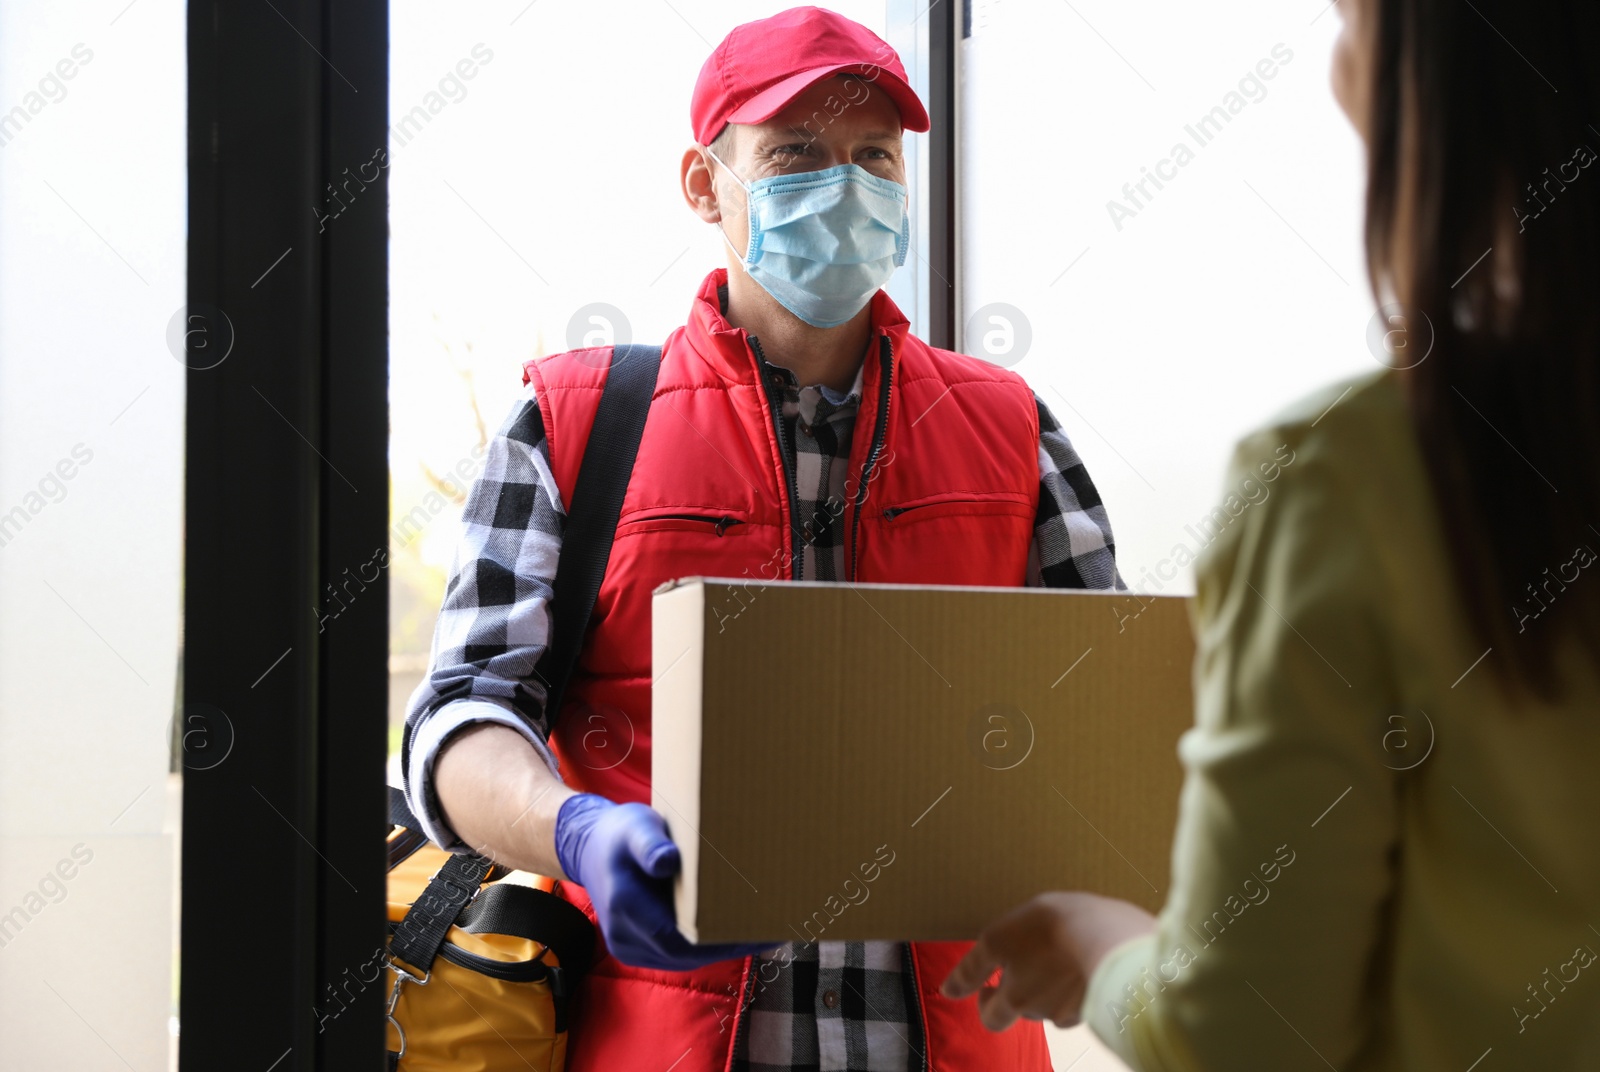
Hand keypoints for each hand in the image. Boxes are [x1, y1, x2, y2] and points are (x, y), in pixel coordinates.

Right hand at [554, 793, 772, 970]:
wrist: (590, 849)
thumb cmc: (621, 834)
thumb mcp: (635, 827)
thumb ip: (649, 844)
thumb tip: (667, 862)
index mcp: (625, 906)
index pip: (676, 938)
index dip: (717, 942)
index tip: (753, 932)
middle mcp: (623, 934)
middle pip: (683, 955)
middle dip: (727, 948)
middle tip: (768, 933)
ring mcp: (626, 946)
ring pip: (680, 959)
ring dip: (717, 951)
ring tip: (757, 934)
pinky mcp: (635, 948)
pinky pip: (672, 955)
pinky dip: (701, 948)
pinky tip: (729, 934)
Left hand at [940, 892, 1156, 1030]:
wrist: (1113, 942)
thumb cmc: (1057, 925)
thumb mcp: (1003, 933)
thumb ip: (977, 965)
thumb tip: (948, 991)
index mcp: (1012, 993)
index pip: (990, 1015)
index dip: (982, 1001)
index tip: (984, 987)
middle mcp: (1035, 1008)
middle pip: (1015, 1013)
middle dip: (1010, 996)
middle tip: (1018, 971)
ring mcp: (1063, 1010)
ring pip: (1044, 1008)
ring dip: (1043, 990)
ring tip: (1055, 956)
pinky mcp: (1090, 1010)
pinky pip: (1071, 1007)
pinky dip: (1069, 993)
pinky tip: (1078, 967)